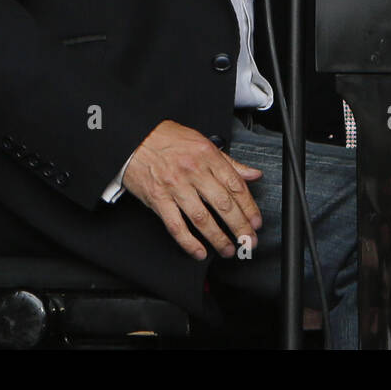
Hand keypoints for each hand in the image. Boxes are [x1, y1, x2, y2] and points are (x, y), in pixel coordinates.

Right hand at [122, 120, 262, 260]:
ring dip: (218, 238)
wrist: (134, 138)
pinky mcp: (158, 199)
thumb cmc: (168, 139)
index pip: (236, 186)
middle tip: (248, 241)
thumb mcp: (203, 143)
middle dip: (240, 227)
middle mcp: (194, 171)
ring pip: (202, 218)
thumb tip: (253, 174)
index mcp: (208, 156)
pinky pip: (176, 225)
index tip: (256, 222)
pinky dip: (189, 242)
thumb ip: (229, 163)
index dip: (249, 207)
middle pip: (223, 204)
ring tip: (227, 249)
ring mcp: (175, 186)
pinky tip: (199, 251)